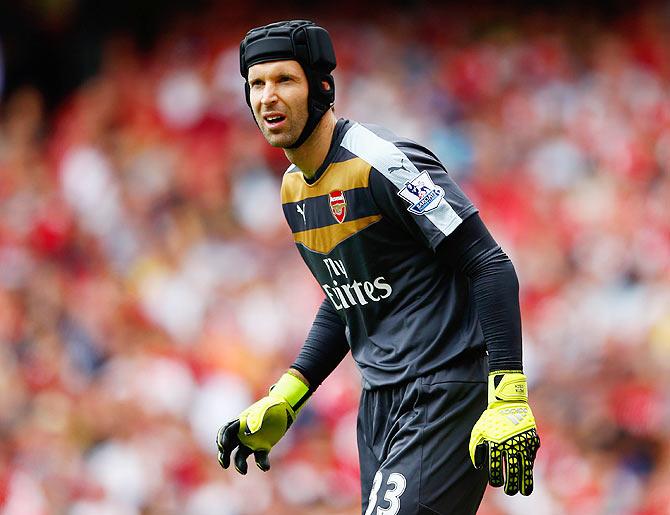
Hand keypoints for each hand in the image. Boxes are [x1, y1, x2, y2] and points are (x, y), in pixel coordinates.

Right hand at [216, 372, 309, 474]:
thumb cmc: (272, 406)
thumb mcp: (265, 408)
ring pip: (240, 455)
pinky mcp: (263, 447)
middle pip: (228, 446)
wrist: (285, 410)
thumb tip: (249, 431)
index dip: (222, 439)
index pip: (226, 431)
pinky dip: (262, 463)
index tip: (223, 447)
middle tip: (224, 464)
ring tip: (243, 471)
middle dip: (223, 456)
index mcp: (240, 422)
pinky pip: (260, 458)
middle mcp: (243, 434)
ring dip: (239, 464)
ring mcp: (252, 442)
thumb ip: (257, 417)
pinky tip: (265, 467)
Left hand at [469, 371, 539, 495]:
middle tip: (509, 491)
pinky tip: (526, 474)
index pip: (496, 469)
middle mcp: (511, 445)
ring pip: (526, 468)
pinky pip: (531, 458)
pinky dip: (529, 467)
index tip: (496, 483)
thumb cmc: (491, 418)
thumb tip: (479, 466)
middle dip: (511, 485)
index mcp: (496, 444)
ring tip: (524, 492)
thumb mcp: (479, 431)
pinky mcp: (533, 441)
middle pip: (513, 472)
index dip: (496, 480)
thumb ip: (476, 449)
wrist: (509, 403)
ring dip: (525, 482)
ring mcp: (524, 443)